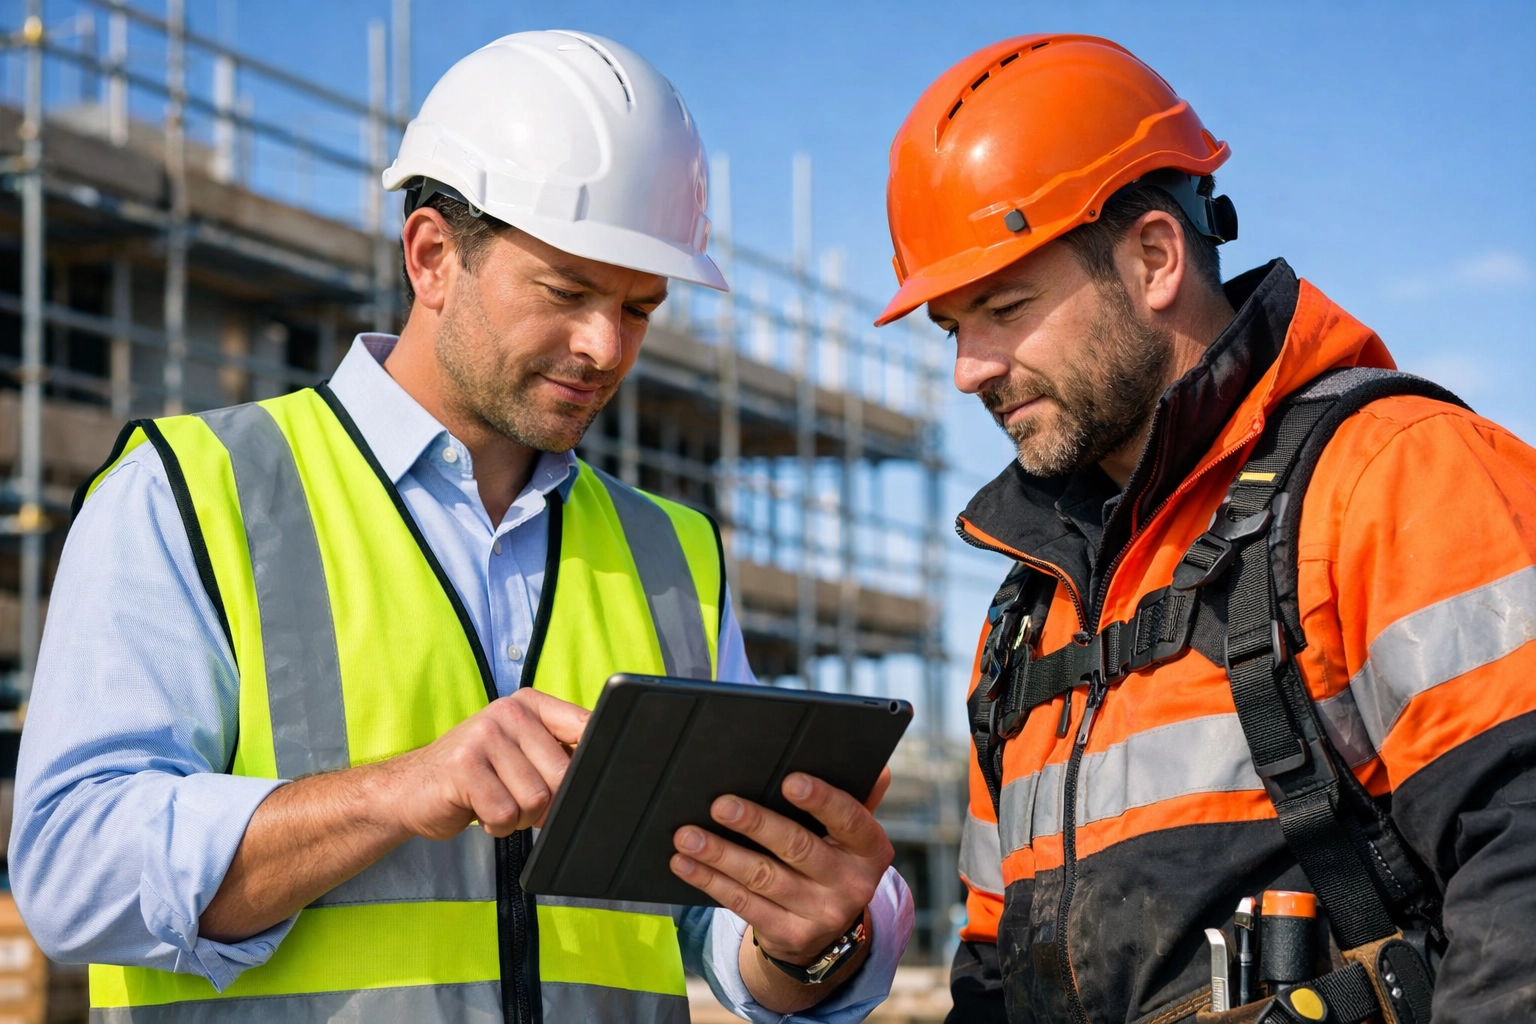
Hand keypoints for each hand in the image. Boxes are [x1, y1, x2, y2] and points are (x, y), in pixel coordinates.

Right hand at [380, 689, 588, 838]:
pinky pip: (505, 814)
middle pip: (562, 774)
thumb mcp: (520, 753)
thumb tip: (604, 771)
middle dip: (549, 803)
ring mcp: (484, 736)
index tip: (593, 779)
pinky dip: (497, 826)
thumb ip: (558, 754)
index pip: (585, 726)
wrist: (411, 789)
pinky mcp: (464, 767)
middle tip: (521, 801)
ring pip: (535, 799)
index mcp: (530, 705)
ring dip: (519, 817)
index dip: (595, 760)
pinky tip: (479, 810)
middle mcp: (508, 712)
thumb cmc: (476, 775)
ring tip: (496, 801)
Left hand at [668, 768, 894, 964]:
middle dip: (756, 824)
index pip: (850, 819)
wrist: (827, 933)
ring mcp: (821, 914)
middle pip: (798, 848)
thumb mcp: (851, 835)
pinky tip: (685, 864)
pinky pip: (743, 904)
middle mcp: (852, 884)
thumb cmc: (832, 860)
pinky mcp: (789, 936)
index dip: (821, 799)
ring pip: (762, 878)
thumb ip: (858, 798)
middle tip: (720, 805)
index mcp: (871, 849)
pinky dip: (710, 881)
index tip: (789, 780)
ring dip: (720, 854)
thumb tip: (878, 766)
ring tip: (687, 835)